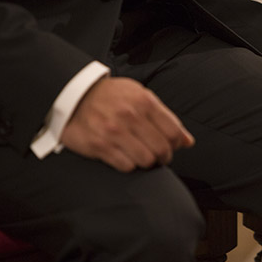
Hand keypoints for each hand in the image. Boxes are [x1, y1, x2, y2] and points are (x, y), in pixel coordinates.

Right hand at [61, 76, 194, 171]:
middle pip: (162, 149)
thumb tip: (188, 141)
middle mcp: (130, 116)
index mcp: (144, 101)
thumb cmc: (110, 96)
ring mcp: (114, 132)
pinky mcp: (99, 146)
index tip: (171, 146)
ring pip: (146, 160)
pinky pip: (126, 166)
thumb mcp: (140, 97)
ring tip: (141, 156)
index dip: (176, 144)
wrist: (73, 94)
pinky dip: (129, 165)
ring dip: (147, 162)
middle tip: (157, 155)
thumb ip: (165, 117)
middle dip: (163, 156)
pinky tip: (125, 156)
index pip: (173, 133)